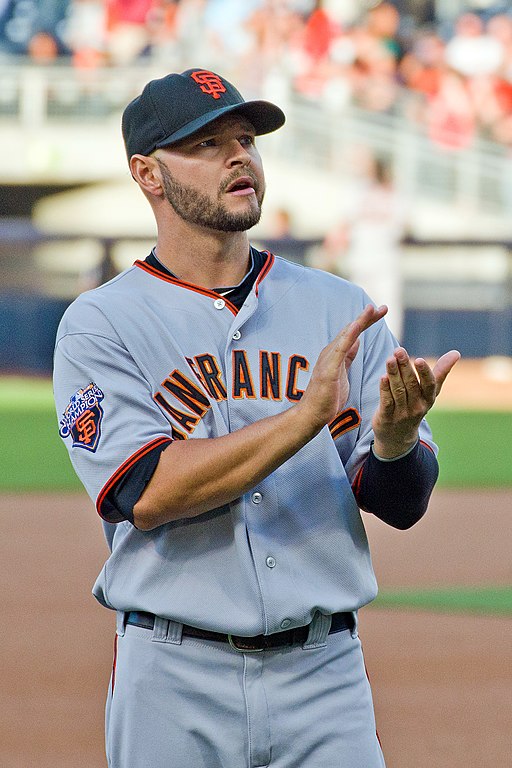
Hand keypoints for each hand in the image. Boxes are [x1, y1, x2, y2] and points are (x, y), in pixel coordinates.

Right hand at [299, 304, 387, 431]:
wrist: (312, 413)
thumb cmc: (327, 396)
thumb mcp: (341, 371)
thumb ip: (347, 356)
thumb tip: (356, 341)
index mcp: (335, 353)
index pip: (353, 333)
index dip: (367, 322)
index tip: (381, 312)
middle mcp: (331, 352)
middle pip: (351, 330)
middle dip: (367, 317)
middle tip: (384, 307)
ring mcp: (328, 359)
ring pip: (346, 336)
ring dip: (359, 321)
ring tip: (371, 309)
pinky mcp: (329, 369)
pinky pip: (340, 349)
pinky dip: (348, 336)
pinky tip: (356, 326)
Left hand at [372, 348, 460, 458]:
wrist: (398, 437)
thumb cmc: (416, 406)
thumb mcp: (430, 392)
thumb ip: (441, 372)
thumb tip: (456, 353)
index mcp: (428, 399)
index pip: (429, 385)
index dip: (424, 373)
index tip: (419, 359)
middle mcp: (417, 406)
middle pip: (411, 384)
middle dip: (405, 366)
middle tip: (398, 350)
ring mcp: (402, 412)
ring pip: (398, 391)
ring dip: (393, 374)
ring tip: (390, 359)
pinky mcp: (387, 417)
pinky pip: (387, 401)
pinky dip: (384, 389)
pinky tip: (383, 377)